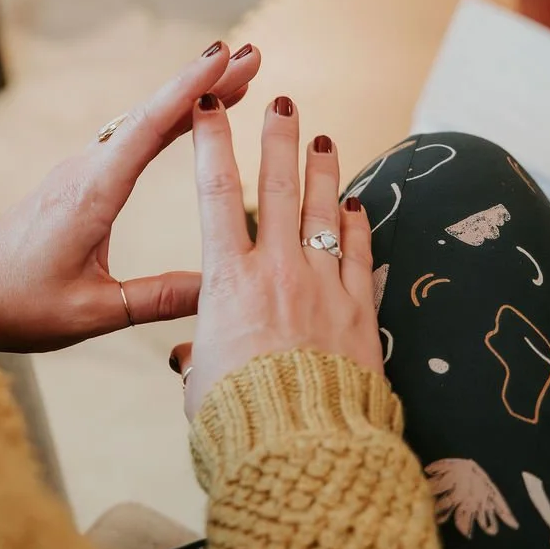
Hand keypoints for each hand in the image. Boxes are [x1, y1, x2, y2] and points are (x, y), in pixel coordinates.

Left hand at [0, 41, 260, 350]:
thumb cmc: (21, 304)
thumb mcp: (91, 311)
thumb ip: (156, 299)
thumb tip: (220, 290)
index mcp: (92, 192)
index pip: (148, 128)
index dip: (189, 90)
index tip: (224, 57)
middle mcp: (88, 169)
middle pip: (153, 113)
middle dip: (203, 80)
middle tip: (252, 54)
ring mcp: (83, 169)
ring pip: (144, 120)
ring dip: (190, 95)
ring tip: (238, 73)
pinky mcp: (82, 177)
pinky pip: (133, 135)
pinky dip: (170, 117)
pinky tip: (195, 113)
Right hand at [171, 96, 382, 419]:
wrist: (302, 448)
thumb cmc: (240, 419)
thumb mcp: (200, 385)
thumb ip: (198, 358)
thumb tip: (190, 359)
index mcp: (227, 282)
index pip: (216, 194)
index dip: (211, 144)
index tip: (208, 108)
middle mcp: (276, 271)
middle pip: (279, 187)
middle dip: (278, 138)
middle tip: (282, 101)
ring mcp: (322, 285)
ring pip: (324, 210)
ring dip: (324, 170)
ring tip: (324, 137)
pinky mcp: (359, 311)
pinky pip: (359, 254)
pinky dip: (357, 225)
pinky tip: (357, 204)